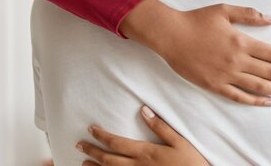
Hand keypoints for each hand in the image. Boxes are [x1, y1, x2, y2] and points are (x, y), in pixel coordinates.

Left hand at [77, 106, 209, 165]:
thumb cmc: (190, 162)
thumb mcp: (179, 141)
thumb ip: (160, 126)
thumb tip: (144, 110)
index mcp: (145, 152)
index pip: (117, 143)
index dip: (102, 136)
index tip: (91, 129)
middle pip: (108, 159)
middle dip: (92, 151)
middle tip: (79, 145)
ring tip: (83, 164)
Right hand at [120, 0, 270, 105]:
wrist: (171, 35)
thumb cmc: (197, 20)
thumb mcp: (224, 10)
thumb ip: (249, 14)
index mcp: (241, 42)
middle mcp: (236, 60)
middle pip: (270, 71)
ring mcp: (226, 75)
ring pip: (258, 86)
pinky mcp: (214, 85)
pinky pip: (239, 96)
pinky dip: (255, 100)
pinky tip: (267, 102)